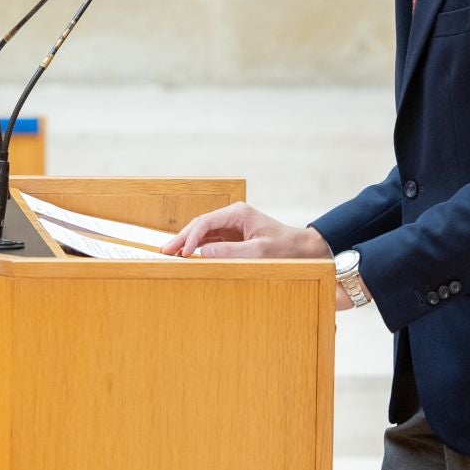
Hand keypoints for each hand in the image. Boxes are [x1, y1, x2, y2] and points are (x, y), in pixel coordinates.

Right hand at [161, 202, 331, 259]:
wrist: (304, 250)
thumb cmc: (286, 249)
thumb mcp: (259, 252)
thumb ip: (231, 252)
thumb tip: (203, 253)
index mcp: (238, 213)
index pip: (206, 222)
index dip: (191, 237)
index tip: (182, 252)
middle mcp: (232, 216)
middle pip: (200, 225)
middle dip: (182, 238)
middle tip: (164, 251)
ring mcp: (232, 226)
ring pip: (203, 233)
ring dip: (187, 243)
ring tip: (170, 254)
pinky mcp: (234, 237)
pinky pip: (211, 241)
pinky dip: (198, 248)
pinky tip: (187, 255)